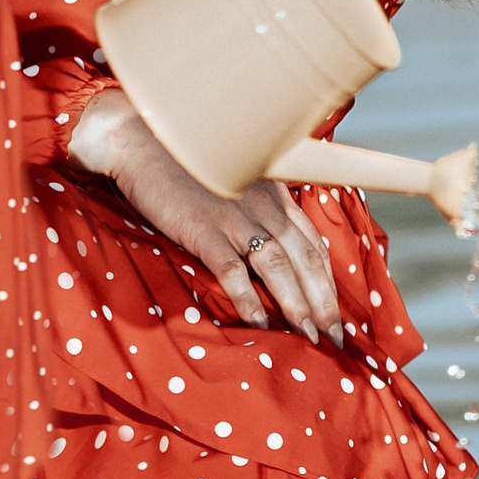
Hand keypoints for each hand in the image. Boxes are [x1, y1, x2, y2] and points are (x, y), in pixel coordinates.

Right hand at [67, 97, 345, 344]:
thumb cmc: (186, 165)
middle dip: (325, 302)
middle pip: (307, 260)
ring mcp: (235, 219)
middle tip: (336, 337)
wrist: (141, 141)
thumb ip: (258, 208)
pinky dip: (249, 300)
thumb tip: (269, 247)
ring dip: (298, 306)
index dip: (330, 281)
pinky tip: (258, 325)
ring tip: (309, 337)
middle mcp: (264, 207)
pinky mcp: (204, 230)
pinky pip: (234, 272)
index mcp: (275, 196)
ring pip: (280, 268)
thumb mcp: (237, 182)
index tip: (337, 310)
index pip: (315, 243)